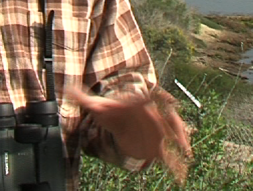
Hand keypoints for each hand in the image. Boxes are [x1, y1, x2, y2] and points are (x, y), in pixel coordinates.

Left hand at [67, 86, 190, 182]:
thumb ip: (84, 99)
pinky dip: (180, 153)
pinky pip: (174, 145)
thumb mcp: (98, 107)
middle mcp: (152, 112)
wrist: (127, 119)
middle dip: (165, 118)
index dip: (148, 97)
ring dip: (179, 136)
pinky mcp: (161, 139)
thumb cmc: (114, 113)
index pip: (144, 98)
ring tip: (184, 148)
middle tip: (170, 119)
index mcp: (138, 103)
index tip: (149, 95)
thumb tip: (67, 89)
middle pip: (161, 114)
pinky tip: (185, 163)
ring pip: (173, 128)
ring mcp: (159, 125)